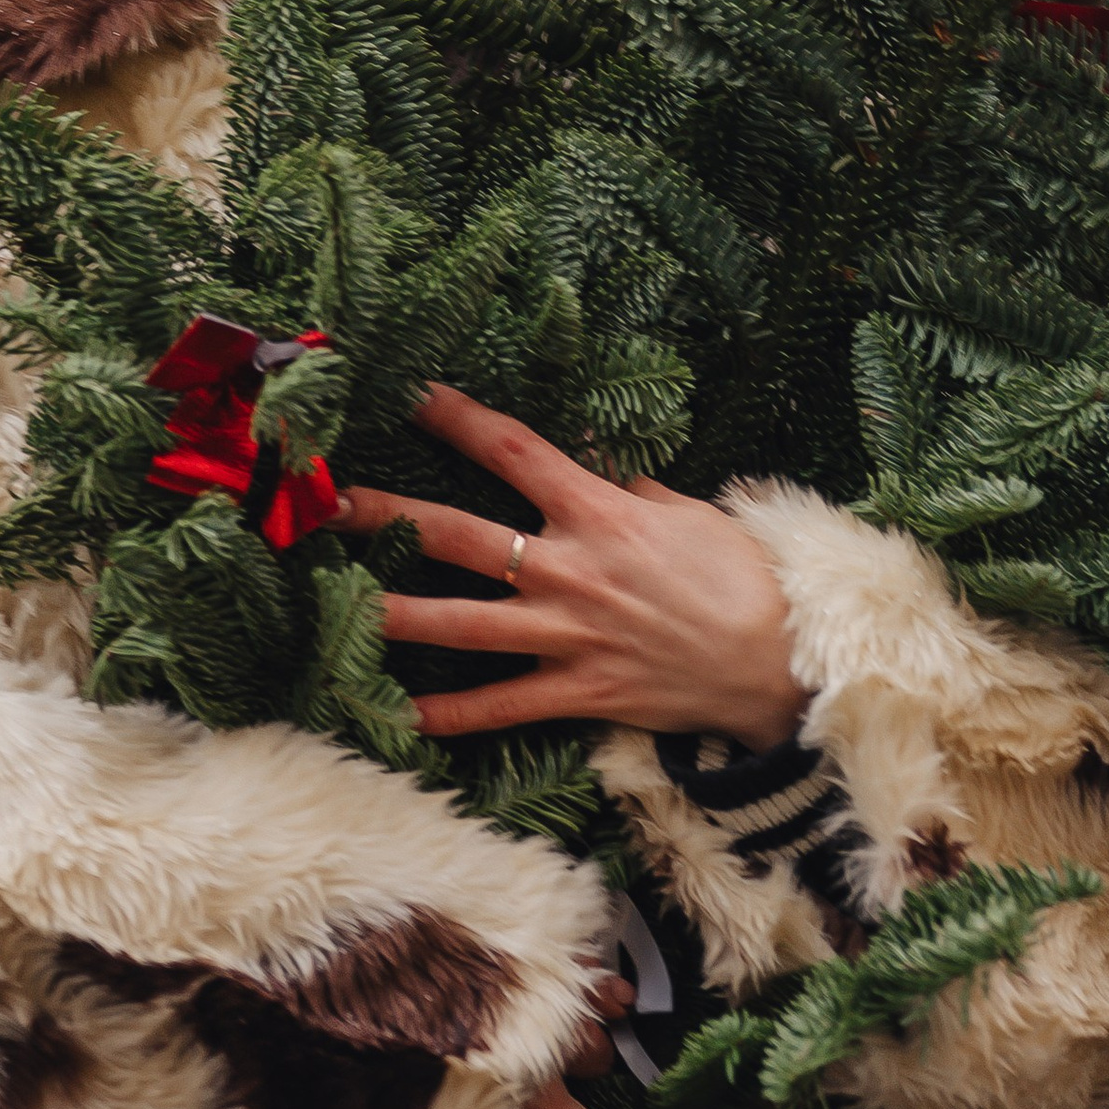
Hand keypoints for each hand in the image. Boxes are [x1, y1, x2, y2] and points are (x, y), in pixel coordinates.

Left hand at [346, 381, 809, 752]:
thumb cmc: (743, 578)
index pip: (512, 450)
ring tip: (337, 605)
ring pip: (460, 624)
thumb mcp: (690, 511)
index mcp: (599, 511)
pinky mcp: (577, 691)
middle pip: (458, 535)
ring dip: (392, 614)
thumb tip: (599, 471)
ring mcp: (567, 634)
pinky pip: (501, 706)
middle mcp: (569, 569)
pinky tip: (400, 715)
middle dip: (388, 516)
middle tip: (329, 503)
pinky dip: (450, 715)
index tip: (410, 394)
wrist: (780, 663)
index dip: (457, 418)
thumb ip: (631, 491)